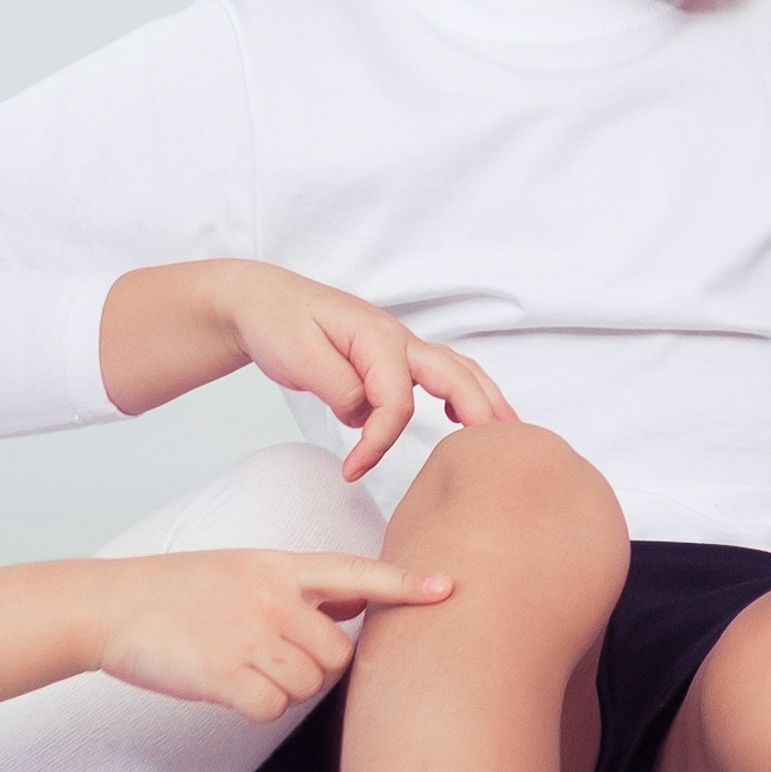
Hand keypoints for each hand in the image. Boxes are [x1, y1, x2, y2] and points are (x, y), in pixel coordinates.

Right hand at [86, 545, 456, 720]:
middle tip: (276, 660)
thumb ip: (298, 587)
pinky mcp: (226, 675)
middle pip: (340, 654)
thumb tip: (347, 609)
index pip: (356, 573)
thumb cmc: (179, 591)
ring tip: (244, 666)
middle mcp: (273, 597)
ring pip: (310, 685)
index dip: (404, 584)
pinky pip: (273, 708)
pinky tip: (228, 687)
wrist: (114, 606)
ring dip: (285, 688)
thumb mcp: (245, 569)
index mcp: (280, 566)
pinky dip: (256, 708)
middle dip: (319, 667)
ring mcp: (250, 635)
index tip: (449, 589)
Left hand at [217, 266, 512, 477]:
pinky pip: (440, 373)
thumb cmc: (278, 322)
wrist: (262, 300)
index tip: (351, 471)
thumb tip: (366, 416)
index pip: (397, 402)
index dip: (379, 442)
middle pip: (454, 375)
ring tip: (508, 432)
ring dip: (484, 399)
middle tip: (500, 450)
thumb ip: (337, 387)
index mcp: (376, 337)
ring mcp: (400, 345)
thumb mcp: (298, 357)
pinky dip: (462, 392)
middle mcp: (398, 338)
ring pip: (457, 370)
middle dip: (480, 411)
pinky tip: (463, 416)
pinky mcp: (392, 356)